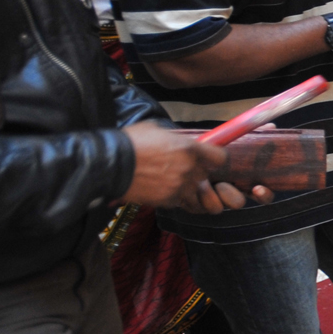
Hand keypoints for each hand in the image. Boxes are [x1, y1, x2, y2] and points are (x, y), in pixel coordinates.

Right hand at [120, 122, 262, 214]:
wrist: (111, 164)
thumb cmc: (131, 143)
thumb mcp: (157, 130)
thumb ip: (177, 138)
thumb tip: (182, 141)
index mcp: (190, 148)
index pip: (221, 158)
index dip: (216, 159)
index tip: (210, 160)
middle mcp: (189, 168)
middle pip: (207, 176)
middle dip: (198, 174)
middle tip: (184, 171)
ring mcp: (180, 186)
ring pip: (198, 194)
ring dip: (190, 191)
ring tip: (176, 186)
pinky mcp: (168, 200)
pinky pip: (180, 202)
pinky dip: (175, 199)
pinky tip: (163, 191)